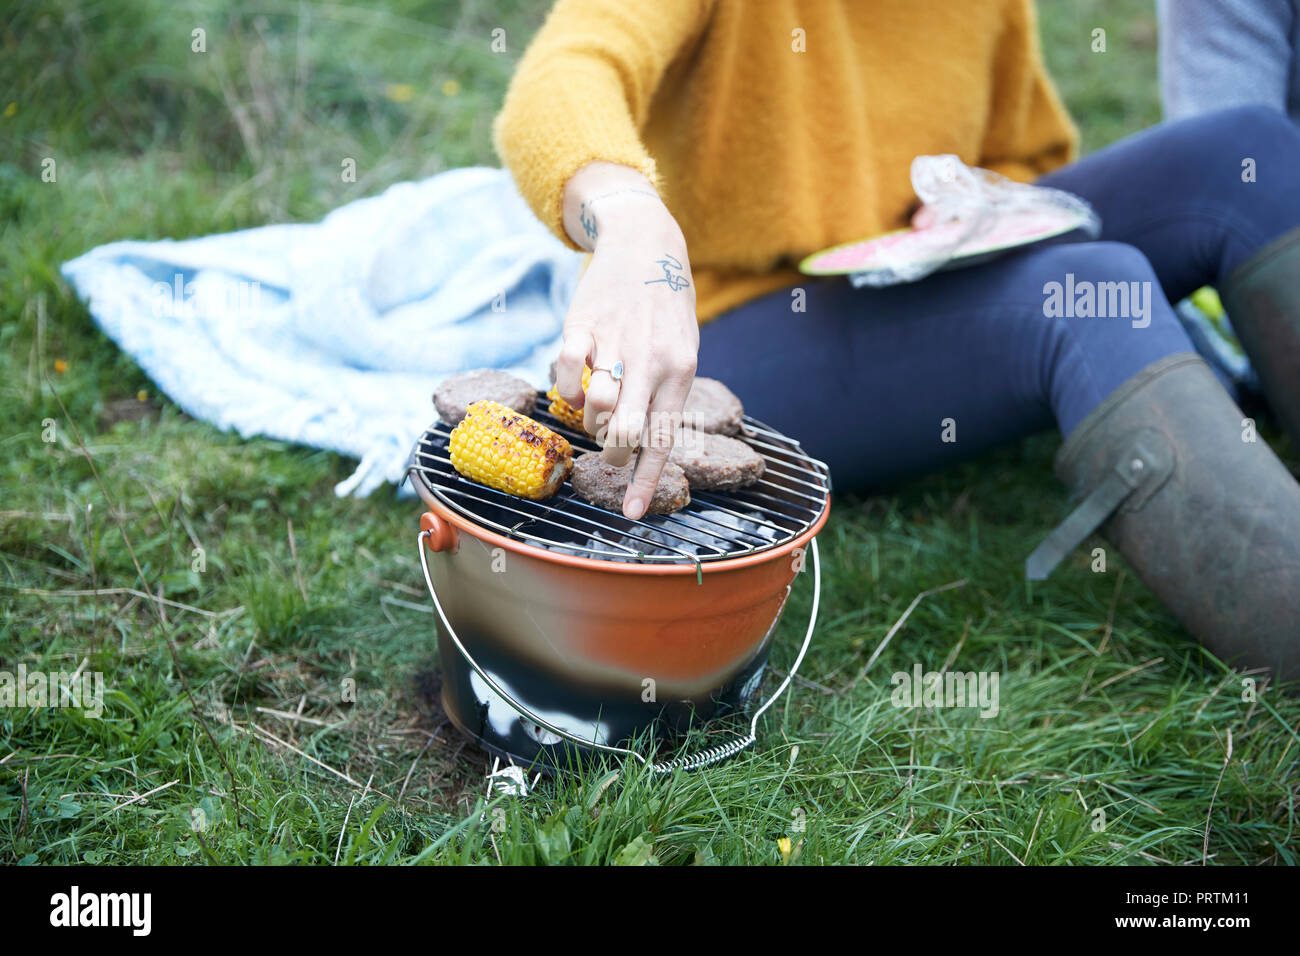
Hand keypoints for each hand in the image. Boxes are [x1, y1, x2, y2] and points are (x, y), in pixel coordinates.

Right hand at [556, 168, 698, 519]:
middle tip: (609, 446)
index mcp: (681, 372)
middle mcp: (651, 360)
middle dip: (612, 452)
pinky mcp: (583, 326)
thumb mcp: (682, 348)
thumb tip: (637, 445)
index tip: (630, 515)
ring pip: (594, 407)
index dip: (643, 481)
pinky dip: (568, 388)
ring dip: (590, 419)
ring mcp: (616, 342)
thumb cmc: (665, 308)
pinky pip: (566, 374)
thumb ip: (664, 394)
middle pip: (625, 431)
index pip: (662, 439)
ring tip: (598, 406)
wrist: (645, 243)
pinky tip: (578, 383)